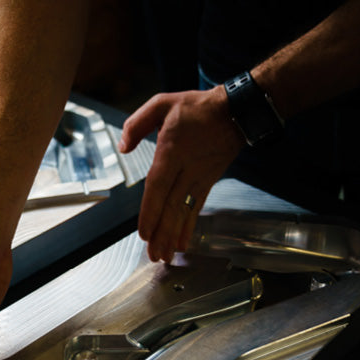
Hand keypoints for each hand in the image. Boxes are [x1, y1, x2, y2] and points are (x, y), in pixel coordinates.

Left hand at [118, 86, 244, 261]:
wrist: (236, 111)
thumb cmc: (196, 107)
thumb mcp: (161, 104)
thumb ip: (136, 123)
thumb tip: (123, 147)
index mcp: (172, 151)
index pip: (158, 186)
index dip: (151, 212)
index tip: (144, 232)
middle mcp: (187, 168)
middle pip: (172, 206)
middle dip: (162, 233)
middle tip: (154, 255)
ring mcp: (200, 177)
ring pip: (184, 211)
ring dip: (174, 236)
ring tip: (165, 256)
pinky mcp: (208, 181)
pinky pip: (197, 208)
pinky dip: (189, 226)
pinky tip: (183, 242)